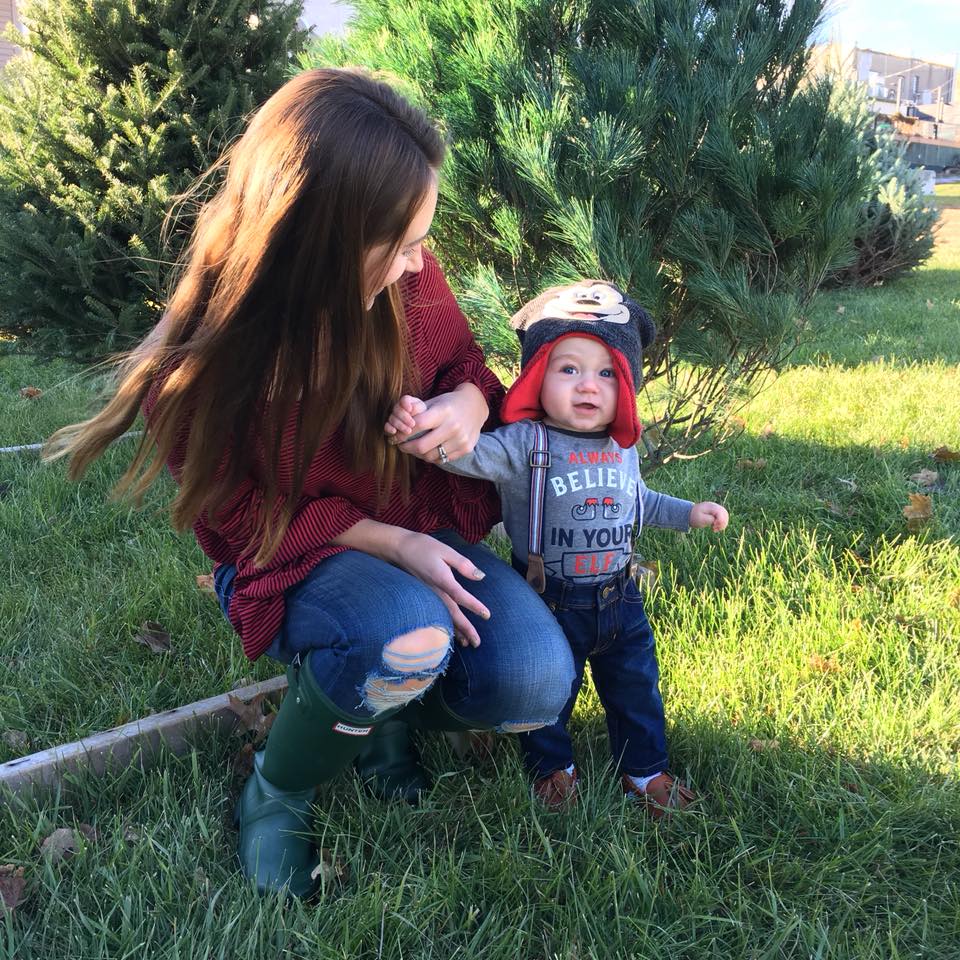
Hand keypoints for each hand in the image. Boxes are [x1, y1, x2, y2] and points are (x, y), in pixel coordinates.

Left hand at [385, 383, 487, 463]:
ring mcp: (461, 439)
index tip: (396, 436)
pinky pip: (442, 459)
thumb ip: (416, 412)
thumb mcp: (433, 401)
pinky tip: (427, 450)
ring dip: (418, 454)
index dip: (403, 433)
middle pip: (422, 445)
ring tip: (413, 449)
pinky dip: (431, 457)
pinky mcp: (465, 449)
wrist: (476, 406)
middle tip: (401, 445)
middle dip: (407, 447)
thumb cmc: (448, 403)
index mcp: (444, 411)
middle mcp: (454, 426)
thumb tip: (396, 425)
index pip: (417, 425)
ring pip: (431, 456)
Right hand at [391, 530, 490, 646]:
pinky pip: (436, 614)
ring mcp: (428, 595)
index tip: (487, 615)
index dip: (474, 606)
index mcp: (442, 578)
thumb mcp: (446, 550)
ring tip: (467, 644)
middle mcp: (434, 591)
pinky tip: (449, 632)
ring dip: (455, 631)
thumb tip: (480, 577)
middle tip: (477, 643)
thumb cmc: (423, 547)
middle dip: (465, 629)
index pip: (460, 596)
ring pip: (443, 617)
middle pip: (452, 613)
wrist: (398, 549)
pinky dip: (444, 625)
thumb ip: (463, 564)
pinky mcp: (424, 596)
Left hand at [689, 501, 728, 531]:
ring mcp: (716, 509)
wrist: (690, 514)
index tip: (713, 525)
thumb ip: (710, 519)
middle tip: (714, 528)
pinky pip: (723, 518)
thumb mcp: (701, 519)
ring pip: (725, 516)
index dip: (720, 520)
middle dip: (722, 523)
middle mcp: (715, 506)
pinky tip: (715, 527)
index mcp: (711, 506)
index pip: (720, 512)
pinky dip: (721, 523)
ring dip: (722, 524)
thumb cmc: (694, 517)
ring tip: (714, 529)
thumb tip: (717, 520)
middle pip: (725, 514)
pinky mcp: (716, 513)